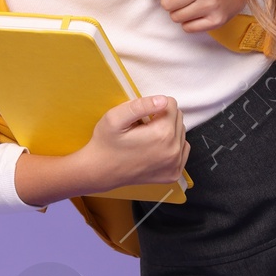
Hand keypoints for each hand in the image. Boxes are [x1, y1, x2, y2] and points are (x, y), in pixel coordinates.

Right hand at [13, 95, 186, 206]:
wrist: (95, 175)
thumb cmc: (101, 144)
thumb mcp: (113, 119)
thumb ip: (138, 106)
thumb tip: (161, 100)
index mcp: (161, 136)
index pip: (170, 104)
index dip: (151, 105)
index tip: (135, 117)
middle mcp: (174, 152)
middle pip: (177, 118)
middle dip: (158, 117)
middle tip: (135, 128)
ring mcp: (175, 165)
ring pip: (180, 133)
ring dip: (163, 130)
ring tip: (139, 139)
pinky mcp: (174, 174)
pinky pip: (180, 149)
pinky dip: (168, 145)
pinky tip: (147, 150)